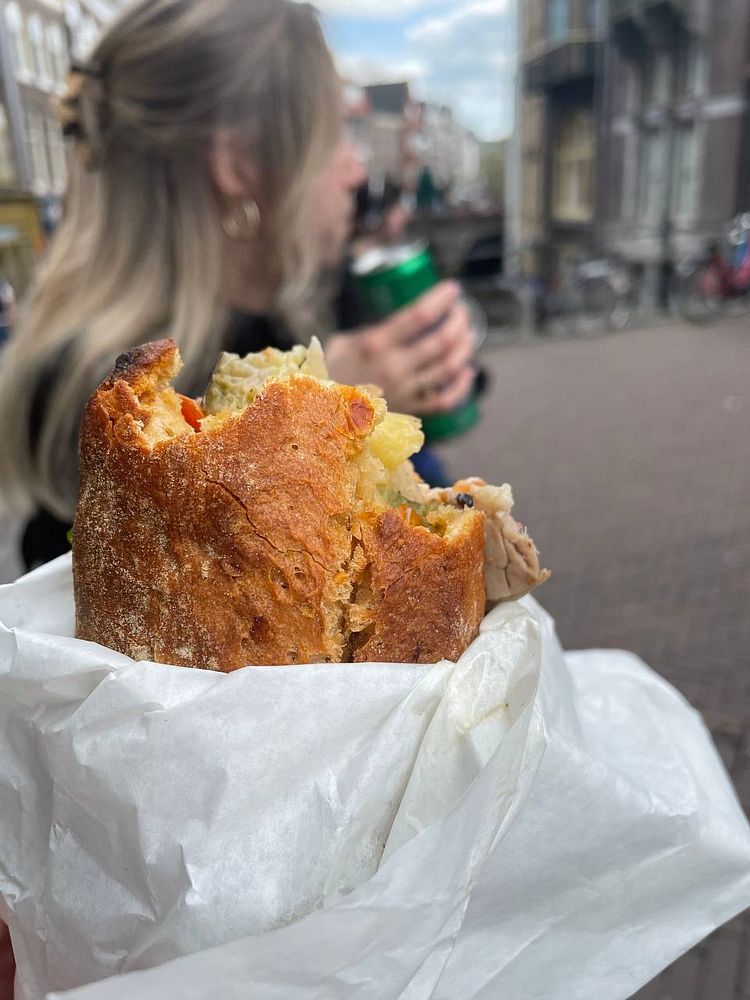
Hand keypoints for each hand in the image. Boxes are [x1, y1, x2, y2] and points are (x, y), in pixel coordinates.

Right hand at [325, 281, 475, 414]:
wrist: (321, 413)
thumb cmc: (330, 373)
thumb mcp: (344, 342)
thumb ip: (373, 331)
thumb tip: (402, 323)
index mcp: (376, 344)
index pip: (419, 315)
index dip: (442, 299)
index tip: (453, 289)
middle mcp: (393, 367)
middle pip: (441, 340)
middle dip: (459, 322)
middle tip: (462, 312)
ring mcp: (404, 392)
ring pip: (449, 368)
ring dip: (465, 348)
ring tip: (468, 336)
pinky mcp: (409, 411)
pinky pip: (445, 401)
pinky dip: (462, 387)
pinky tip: (468, 372)